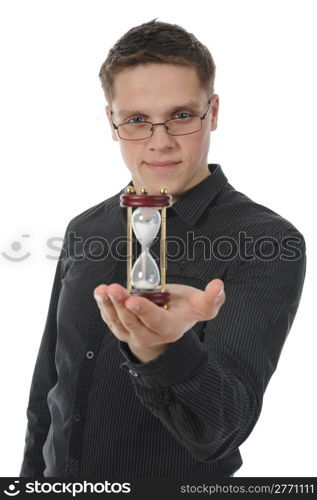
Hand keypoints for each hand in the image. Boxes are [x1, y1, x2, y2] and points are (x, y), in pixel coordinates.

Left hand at [93, 279, 224, 362]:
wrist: (169, 323)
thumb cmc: (183, 310)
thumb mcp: (201, 305)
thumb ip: (212, 298)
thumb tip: (218, 286)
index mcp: (171, 329)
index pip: (156, 322)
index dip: (144, 311)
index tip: (132, 299)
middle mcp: (152, 336)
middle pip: (133, 324)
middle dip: (121, 306)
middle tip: (114, 289)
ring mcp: (135, 336)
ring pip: (118, 324)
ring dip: (108, 306)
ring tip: (103, 290)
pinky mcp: (124, 331)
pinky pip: (111, 322)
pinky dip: (104, 308)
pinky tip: (101, 294)